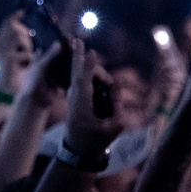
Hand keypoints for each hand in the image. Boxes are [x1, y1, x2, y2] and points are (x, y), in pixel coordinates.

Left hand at [60, 39, 114, 163]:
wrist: (78, 151)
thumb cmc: (97, 140)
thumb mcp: (114, 126)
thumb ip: (117, 105)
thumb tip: (114, 86)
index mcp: (81, 106)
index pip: (85, 82)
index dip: (89, 66)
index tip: (91, 52)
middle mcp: (75, 98)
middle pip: (78, 74)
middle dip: (79, 57)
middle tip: (77, 41)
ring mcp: (73, 97)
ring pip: (83, 76)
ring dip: (92, 70)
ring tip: (100, 74)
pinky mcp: (75, 97)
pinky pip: (83, 80)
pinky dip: (89, 73)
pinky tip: (91, 66)